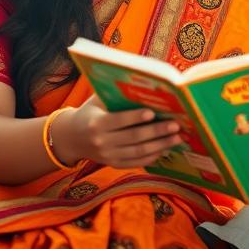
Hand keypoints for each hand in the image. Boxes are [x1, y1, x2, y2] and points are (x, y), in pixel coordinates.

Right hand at [51, 95, 181, 168]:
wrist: (71, 138)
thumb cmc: (90, 113)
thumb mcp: (96, 101)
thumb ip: (114, 95)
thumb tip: (142, 84)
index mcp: (97, 123)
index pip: (119, 120)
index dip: (136, 117)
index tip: (153, 112)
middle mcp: (102, 142)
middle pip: (134, 138)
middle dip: (157, 132)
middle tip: (175, 125)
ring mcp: (108, 156)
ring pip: (138, 152)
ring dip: (160, 145)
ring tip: (177, 138)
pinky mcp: (114, 164)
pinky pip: (136, 162)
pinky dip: (152, 157)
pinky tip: (166, 149)